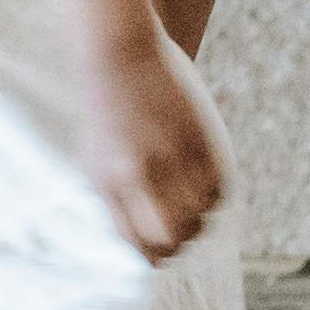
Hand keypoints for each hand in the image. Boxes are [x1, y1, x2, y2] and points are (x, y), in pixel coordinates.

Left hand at [78, 34, 225, 258]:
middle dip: (180, 243)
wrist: (117, 53)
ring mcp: (169, 154)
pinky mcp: (196, 136)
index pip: (136, 242)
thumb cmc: (104, 111)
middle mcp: (137, 173)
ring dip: (200, 220)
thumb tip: (139, 245)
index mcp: (106, 182)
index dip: (153, 256)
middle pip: (172, 235)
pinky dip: (214, 197)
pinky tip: (205, 189)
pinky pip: (216, 186)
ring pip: (199, 214)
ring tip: (194, 211)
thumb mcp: (93, 158)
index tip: (161, 256)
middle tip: (183, 235)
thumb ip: (113, 200)